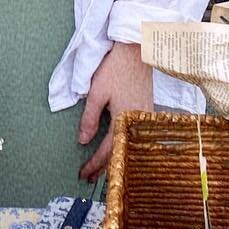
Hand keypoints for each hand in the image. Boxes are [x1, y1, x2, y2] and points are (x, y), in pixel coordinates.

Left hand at [77, 41, 152, 180]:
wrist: (137, 51)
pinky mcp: (146, 110)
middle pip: (120, 152)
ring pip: (128, 145)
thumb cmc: (116, 69)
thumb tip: (82, 141)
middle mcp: (136, 122)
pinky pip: (134, 136)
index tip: (83, 173)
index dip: (94, 163)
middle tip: (89, 177)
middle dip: (103, 166)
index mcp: (123, 120)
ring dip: (114, 157)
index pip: (108, 150)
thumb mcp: (97, 93)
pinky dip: (123, 145)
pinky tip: (118, 147)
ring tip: (101, 168)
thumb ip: (89, 119)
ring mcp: (144, 117)